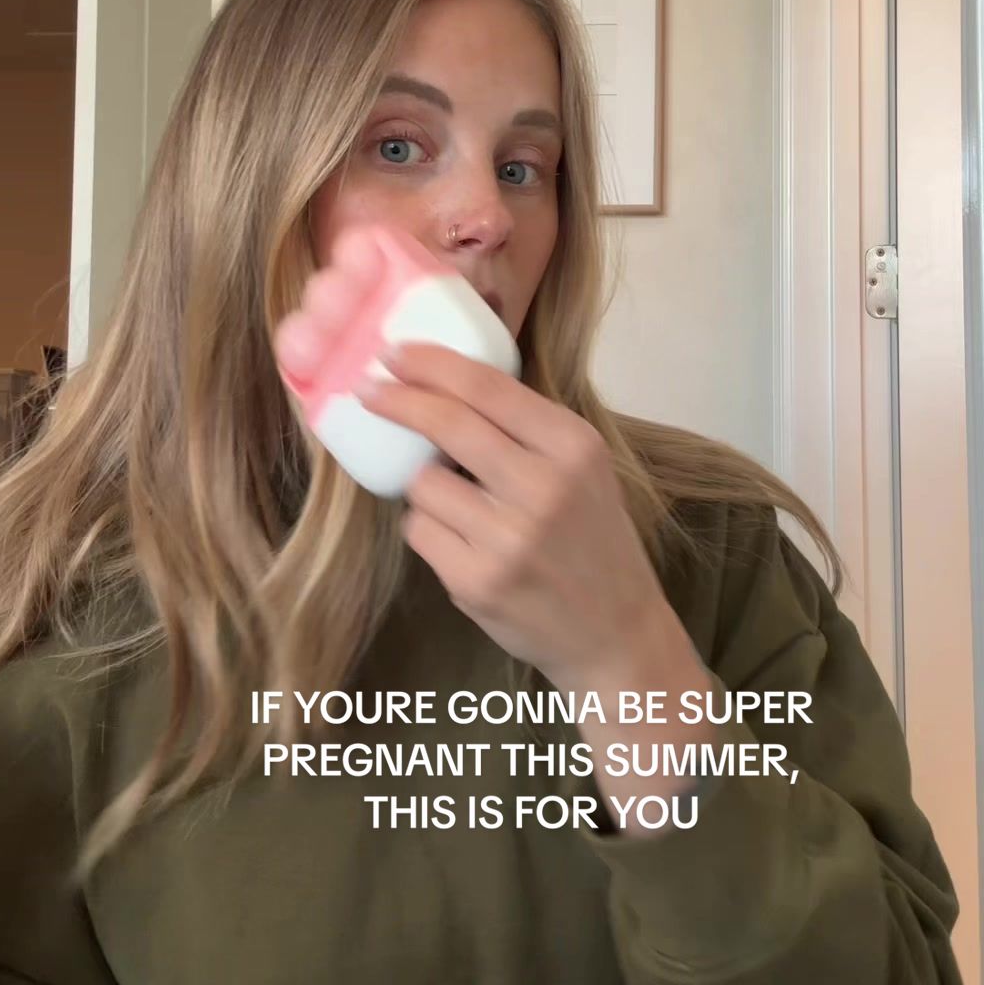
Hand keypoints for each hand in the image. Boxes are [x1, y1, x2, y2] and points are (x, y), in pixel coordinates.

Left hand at [357, 344, 677, 691]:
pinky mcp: (477, 582)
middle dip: (397, 400)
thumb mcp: (582, 468)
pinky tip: (460, 541)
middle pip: (447, 423)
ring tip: (458, 504)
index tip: (394, 353)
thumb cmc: (591, 539)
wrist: (615, 631)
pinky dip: (427, 528)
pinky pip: (419, 531)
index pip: (488, 386)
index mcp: (573, 447)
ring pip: (423, 482)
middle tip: (368, 391)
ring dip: (425, 485)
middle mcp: (545, 487)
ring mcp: (509, 539)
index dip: (431, 364)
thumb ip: (526, 426)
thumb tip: (442, 378)